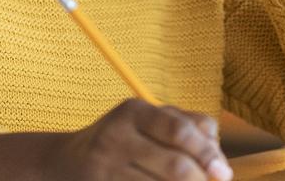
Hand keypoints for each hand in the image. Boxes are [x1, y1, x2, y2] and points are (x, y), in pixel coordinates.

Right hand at [0, 99, 230, 180]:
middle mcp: (116, 135)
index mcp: (133, 111)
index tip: (223, 173)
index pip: (181, 131)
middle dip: (200, 180)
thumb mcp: (148, 121)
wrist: (61, 163)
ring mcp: (104, 166)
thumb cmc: (121, 140)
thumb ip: (188, 127)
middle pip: (175, 164)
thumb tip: (220, 160)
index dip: (208, 153)